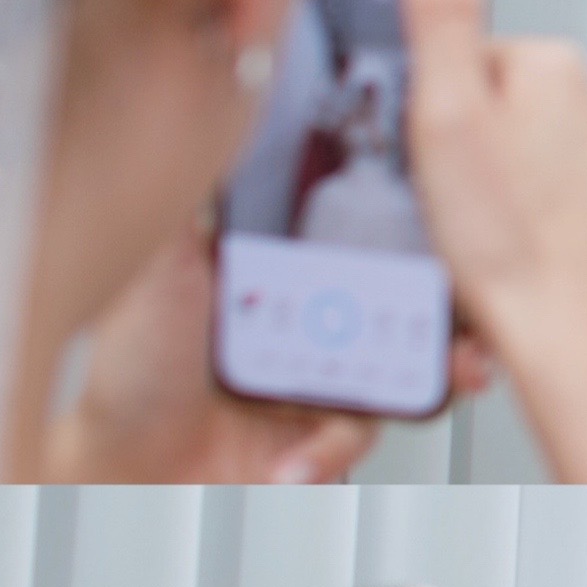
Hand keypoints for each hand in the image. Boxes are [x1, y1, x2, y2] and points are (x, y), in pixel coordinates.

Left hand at [44, 221, 485, 482]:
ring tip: (449, 372)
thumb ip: (192, 199)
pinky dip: (333, 447)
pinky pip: (359, 433)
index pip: (356, 240)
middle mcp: (305, 322)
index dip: (406, 233)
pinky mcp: (323, 434)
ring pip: (404, 364)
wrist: (119, 466)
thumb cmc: (125, 371)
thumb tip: (208, 120)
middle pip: (400, 299)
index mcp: (275, 272)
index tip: (445, 224)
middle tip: (467, 307)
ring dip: (435, 371)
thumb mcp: (156, 264)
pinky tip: (301, 451)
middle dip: (448, 303)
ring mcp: (320, 379)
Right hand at [398, 0, 586, 482]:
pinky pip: (550, 214)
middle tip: (451, 212)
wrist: (582, 354)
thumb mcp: (446, 117)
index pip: (462, 64)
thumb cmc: (515, 252)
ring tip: (482, 248)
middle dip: (464, 160)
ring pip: (522, 167)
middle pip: (493, 114)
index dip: (428, 116)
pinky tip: (511, 268)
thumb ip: (440, 12)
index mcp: (558, 69)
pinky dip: (527, 235)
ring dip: (494, 203)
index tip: (426, 159)